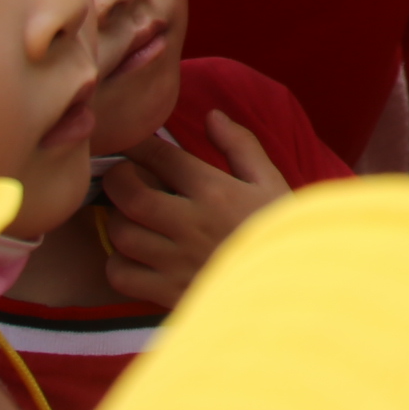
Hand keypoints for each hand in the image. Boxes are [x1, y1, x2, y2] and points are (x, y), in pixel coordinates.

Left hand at [101, 109, 295, 306]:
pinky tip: (132, 255)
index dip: (138, 145)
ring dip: (118, 220)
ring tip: (128, 215)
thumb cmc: (279, 230)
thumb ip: (240, 146)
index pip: (162, 158)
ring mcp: (177, 261)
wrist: (292, 287)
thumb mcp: (270, 181)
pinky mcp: (168, 292)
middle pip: (130, 196)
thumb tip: (212, 116)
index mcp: (215, 192)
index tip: (131, 142)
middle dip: (116, 179)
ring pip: (122, 234)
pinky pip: (122, 276)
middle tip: (120, 176)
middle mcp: (191, 224)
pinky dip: (118, 263)